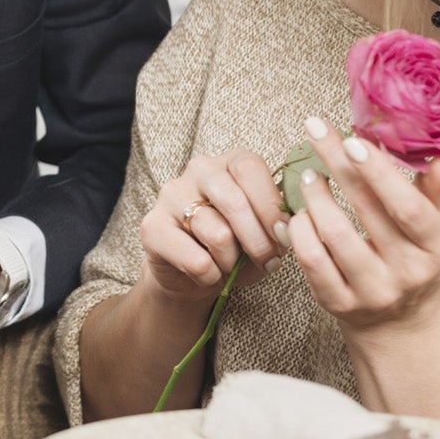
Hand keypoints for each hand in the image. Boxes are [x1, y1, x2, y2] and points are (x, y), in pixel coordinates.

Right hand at [141, 151, 290, 304]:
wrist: (193, 273)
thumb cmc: (236, 246)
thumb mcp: (264, 231)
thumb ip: (277, 224)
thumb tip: (287, 228)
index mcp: (229, 162)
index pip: (250, 169)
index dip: (270, 206)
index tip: (283, 236)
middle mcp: (198, 170)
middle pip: (234, 201)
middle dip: (258, 241)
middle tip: (267, 261)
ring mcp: (170, 195)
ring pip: (218, 235)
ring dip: (233, 262)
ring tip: (231, 266)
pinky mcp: (152, 226)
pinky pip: (195, 260)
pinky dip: (211, 275)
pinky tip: (208, 273)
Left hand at [290, 116, 439, 332]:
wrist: (401, 321)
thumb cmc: (418, 258)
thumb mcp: (436, 227)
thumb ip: (433, 192)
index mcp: (437, 246)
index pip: (408, 206)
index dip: (379, 172)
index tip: (352, 140)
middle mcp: (408, 271)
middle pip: (365, 210)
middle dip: (336, 163)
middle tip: (315, 130)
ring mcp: (372, 291)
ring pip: (333, 234)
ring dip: (314, 196)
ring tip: (310, 175)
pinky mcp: (339, 304)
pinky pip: (310, 260)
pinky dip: (299, 230)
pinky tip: (300, 213)